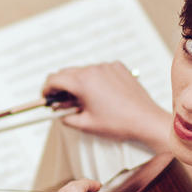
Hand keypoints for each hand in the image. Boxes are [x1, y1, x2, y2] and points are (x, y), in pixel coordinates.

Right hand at [43, 62, 171, 151]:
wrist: (146, 120)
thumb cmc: (118, 124)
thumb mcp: (86, 124)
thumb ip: (66, 117)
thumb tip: (59, 113)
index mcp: (83, 82)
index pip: (54, 79)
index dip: (46, 89)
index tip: (46, 98)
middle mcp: (94, 69)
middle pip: (67, 72)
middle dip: (61, 86)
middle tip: (61, 102)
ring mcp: (107, 67)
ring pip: (83, 71)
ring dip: (78, 83)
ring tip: (84, 100)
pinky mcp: (118, 67)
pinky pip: (99, 70)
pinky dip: (94, 80)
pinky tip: (101, 94)